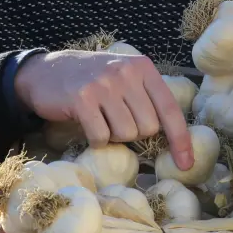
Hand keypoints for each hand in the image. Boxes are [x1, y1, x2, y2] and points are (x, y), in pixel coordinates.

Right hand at [15, 50, 192, 166]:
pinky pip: (101, 137)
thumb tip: (175, 138)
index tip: (186, 164)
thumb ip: (147, 97)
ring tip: (101, 118)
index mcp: (143, 67)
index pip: (170, 108)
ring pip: (126, 134)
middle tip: (115, 119)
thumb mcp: (125, 77)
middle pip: (148, 127)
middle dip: (134, 133)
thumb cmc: (92, 80)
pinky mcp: (82, 99)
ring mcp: (104, 84)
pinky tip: (87, 123)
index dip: (180, 139)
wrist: (46, 71)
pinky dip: (96, 139)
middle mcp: (126, 72)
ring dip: (114, 136)